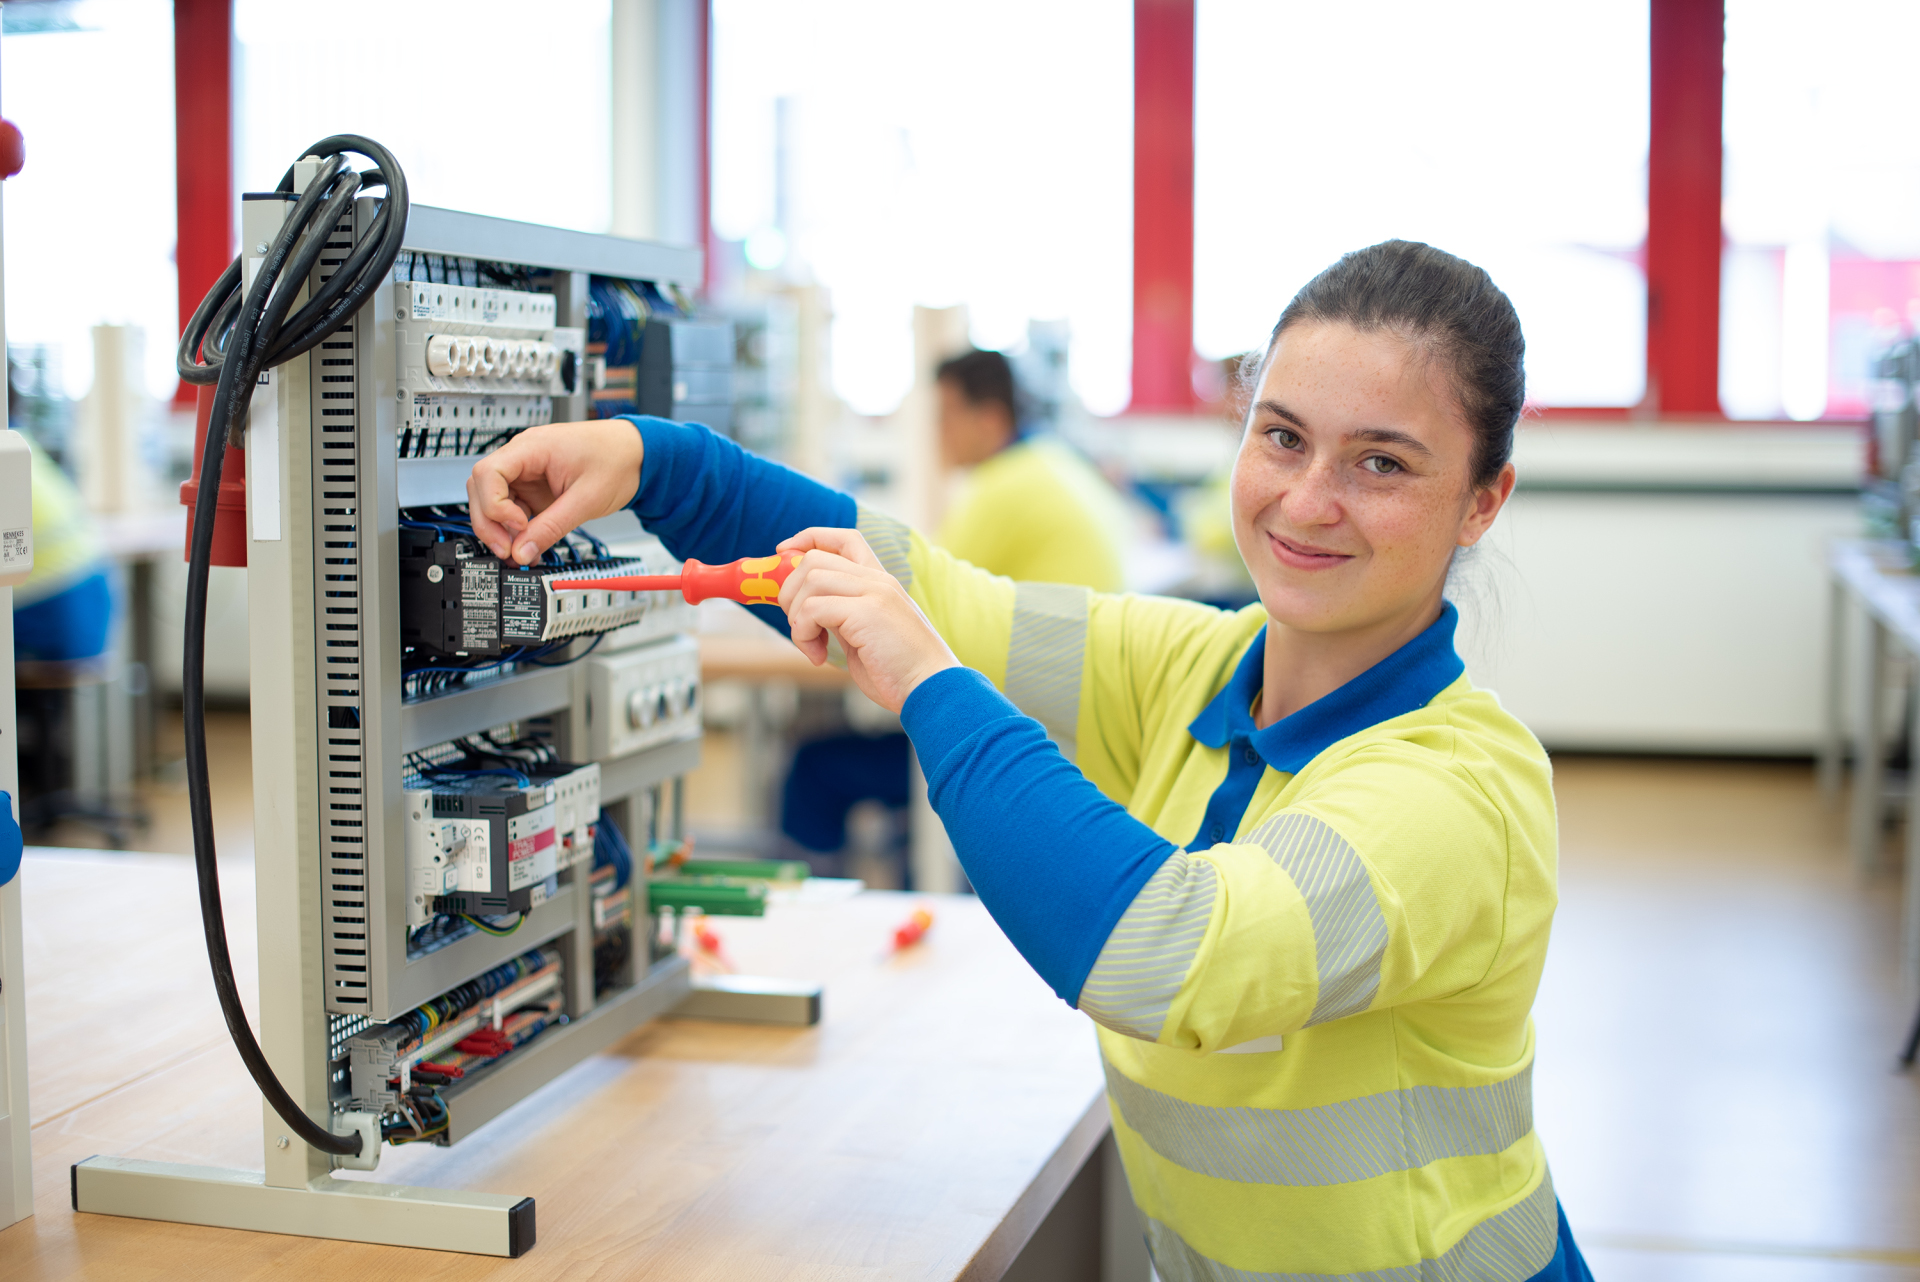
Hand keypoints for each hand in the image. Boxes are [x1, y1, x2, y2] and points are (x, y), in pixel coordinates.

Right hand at [467, 420, 643, 563]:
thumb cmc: (617, 461)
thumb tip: (522, 552)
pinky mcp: (534, 486)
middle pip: (482, 487)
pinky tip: (527, 544)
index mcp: (532, 448)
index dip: (494, 504)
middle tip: (508, 549)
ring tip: (518, 551)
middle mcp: (523, 457)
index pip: (487, 472)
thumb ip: (551, 527)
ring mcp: (527, 472)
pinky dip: (515, 528)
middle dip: (489, 521)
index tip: (518, 526)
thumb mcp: (585, 500)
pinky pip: (513, 507)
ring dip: (499, 527)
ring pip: (493, 499)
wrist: (639, 454)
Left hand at [777, 527, 959, 713]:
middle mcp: (878, 580)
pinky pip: (813, 609)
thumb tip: (803, 610)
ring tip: (813, 647)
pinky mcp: (867, 612)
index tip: (784, 552)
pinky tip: (819, 657)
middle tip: (799, 626)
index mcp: (880, 582)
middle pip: (814, 559)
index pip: (844, 538)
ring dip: (797, 617)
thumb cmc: (898, 671)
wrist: (931, 689)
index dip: (809, 539)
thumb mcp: (865, 634)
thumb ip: (840, 615)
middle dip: (790, 591)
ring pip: (810, 580)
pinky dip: (804, 634)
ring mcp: (874, 592)